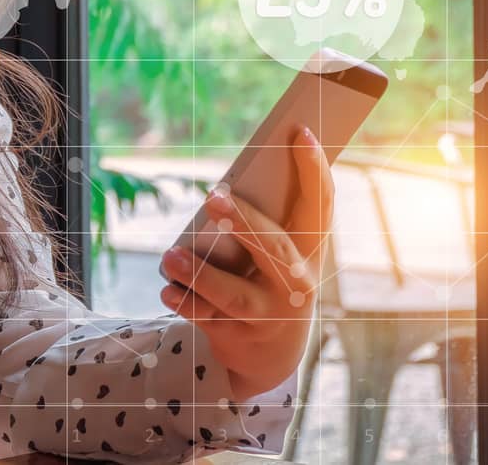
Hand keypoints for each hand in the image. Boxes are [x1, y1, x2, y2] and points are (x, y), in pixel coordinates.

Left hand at [158, 126, 333, 399]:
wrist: (272, 354)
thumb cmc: (270, 279)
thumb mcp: (281, 253)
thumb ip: (265, 219)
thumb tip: (228, 177)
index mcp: (310, 250)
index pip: (319, 205)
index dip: (313, 169)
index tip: (300, 133)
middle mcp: (296, 282)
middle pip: (274, 249)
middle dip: (244, 222)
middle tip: (212, 195)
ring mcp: (269, 313)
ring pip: (234, 294)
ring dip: (200, 274)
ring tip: (169, 257)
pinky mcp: (240, 334)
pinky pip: (208, 318)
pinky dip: (184, 303)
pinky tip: (167, 291)